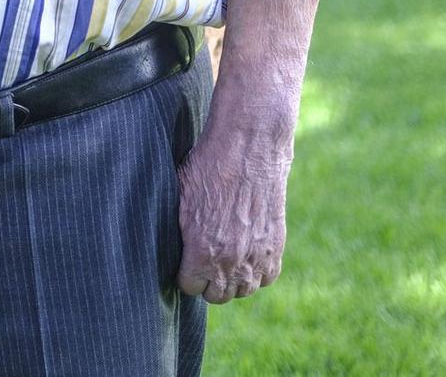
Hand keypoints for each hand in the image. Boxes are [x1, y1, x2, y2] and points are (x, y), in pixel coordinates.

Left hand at [175, 124, 291, 302]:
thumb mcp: (179, 197)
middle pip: (217, 295)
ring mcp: (257, 256)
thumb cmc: (207, 168)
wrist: (249, 150)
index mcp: (202, 251)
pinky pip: (266, 278)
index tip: (184, 264)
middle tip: (203, 262)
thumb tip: (169, 247)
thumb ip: (177, 231)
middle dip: (207, 282)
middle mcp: (231, 261)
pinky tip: (245, 255)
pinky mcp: (276, 247)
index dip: (184, 275)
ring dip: (232, 280)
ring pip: (243, 290)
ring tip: (223, 260)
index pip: (190, 287)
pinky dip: (256, 272)